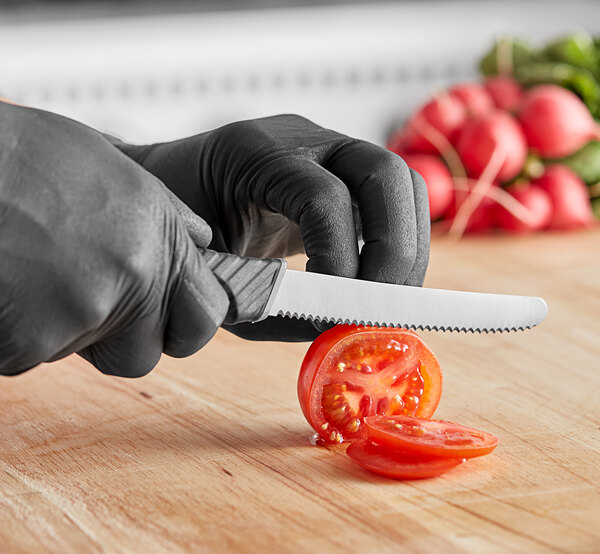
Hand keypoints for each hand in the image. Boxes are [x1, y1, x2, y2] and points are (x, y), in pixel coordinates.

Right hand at [0, 103, 227, 376]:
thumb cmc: (18, 155)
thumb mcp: (114, 169)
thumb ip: (166, 218)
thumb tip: (198, 241)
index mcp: (157, 239)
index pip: (205, 315)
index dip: (184, 321)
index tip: (164, 316)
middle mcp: (130, 281)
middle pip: (142, 354)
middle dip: (117, 339)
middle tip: (81, 298)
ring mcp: (78, 315)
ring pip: (76, 354)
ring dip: (56, 328)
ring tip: (27, 269)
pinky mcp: (24, 342)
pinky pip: (25, 357)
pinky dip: (13, 332)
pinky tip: (2, 283)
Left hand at [115, 114, 429, 340]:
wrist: (174, 192)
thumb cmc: (184, 232)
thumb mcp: (214, 276)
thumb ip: (271, 306)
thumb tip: (337, 331)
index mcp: (255, 153)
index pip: (324, 197)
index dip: (341, 259)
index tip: (333, 309)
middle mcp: (303, 140)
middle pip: (385, 174)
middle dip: (395, 250)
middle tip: (381, 308)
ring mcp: (329, 151)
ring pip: (402, 184)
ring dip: (407, 247)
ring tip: (383, 300)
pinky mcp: (344, 175)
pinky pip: (392, 200)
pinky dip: (398, 242)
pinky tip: (376, 280)